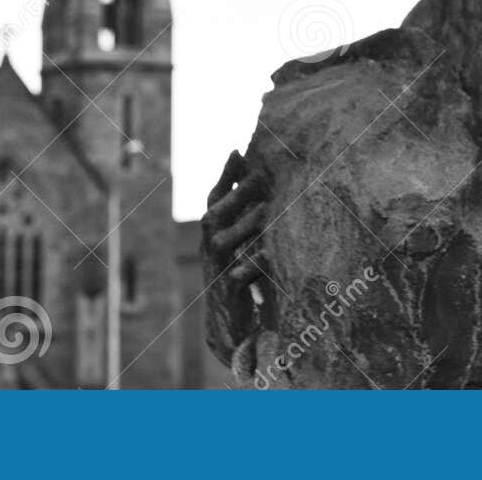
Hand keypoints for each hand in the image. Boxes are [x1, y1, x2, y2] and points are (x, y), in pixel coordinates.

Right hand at [201, 150, 271, 335]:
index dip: (224, 176)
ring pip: (226, 242)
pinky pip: (240, 276)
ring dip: (248, 224)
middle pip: (215, 215)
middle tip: (260, 172)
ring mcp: (216, 271)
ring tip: (270, 207)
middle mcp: (209, 250)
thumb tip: (257, 180)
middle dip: (236, 193)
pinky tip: (272, 253)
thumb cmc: (237, 280)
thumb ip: (245, 218)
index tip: (237, 151)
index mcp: (212, 236)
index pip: (214, 200)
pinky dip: (255, 264)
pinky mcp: (228, 293)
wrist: (227, 329)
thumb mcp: (239, 246)